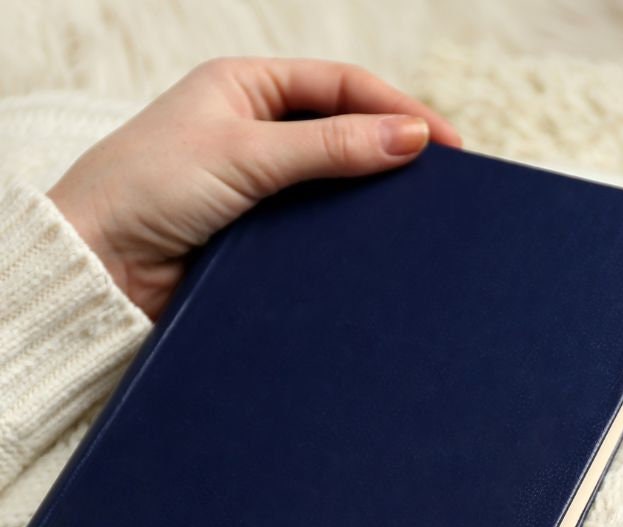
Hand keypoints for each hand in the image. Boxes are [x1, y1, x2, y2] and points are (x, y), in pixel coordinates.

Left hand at [48, 57, 461, 318]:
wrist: (100, 267)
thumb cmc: (147, 189)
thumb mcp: (246, 153)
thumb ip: (330, 146)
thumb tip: (411, 138)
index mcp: (247, 87)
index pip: (342, 87)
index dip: (398, 110)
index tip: (446, 144)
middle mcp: (256, 132)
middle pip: (346, 132)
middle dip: (396, 151)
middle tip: (447, 179)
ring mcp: (260, 186)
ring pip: (336, 185)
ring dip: (375, 198)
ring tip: (422, 215)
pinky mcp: (261, 236)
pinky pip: (319, 230)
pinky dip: (349, 236)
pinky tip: (377, 247)